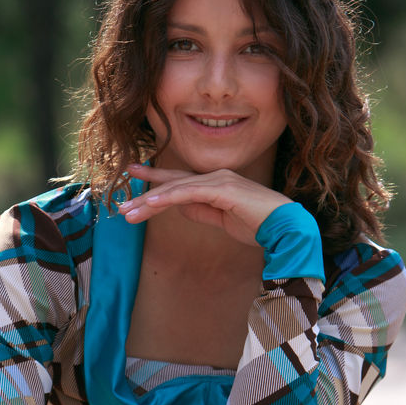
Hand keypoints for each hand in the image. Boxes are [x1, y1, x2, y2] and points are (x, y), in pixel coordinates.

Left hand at [119, 165, 289, 246]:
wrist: (285, 227)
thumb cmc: (258, 225)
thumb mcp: (222, 220)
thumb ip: (202, 211)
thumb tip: (180, 207)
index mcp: (216, 184)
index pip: (180, 181)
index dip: (156, 181)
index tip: (134, 179)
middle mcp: (216, 177)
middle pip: (173, 183)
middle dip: (145, 192)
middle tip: (120, 202)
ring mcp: (219, 180)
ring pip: (176, 188)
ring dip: (149, 201)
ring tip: (127, 213)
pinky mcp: (223, 189)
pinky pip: (189, 193)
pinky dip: (168, 198)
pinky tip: (150, 205)